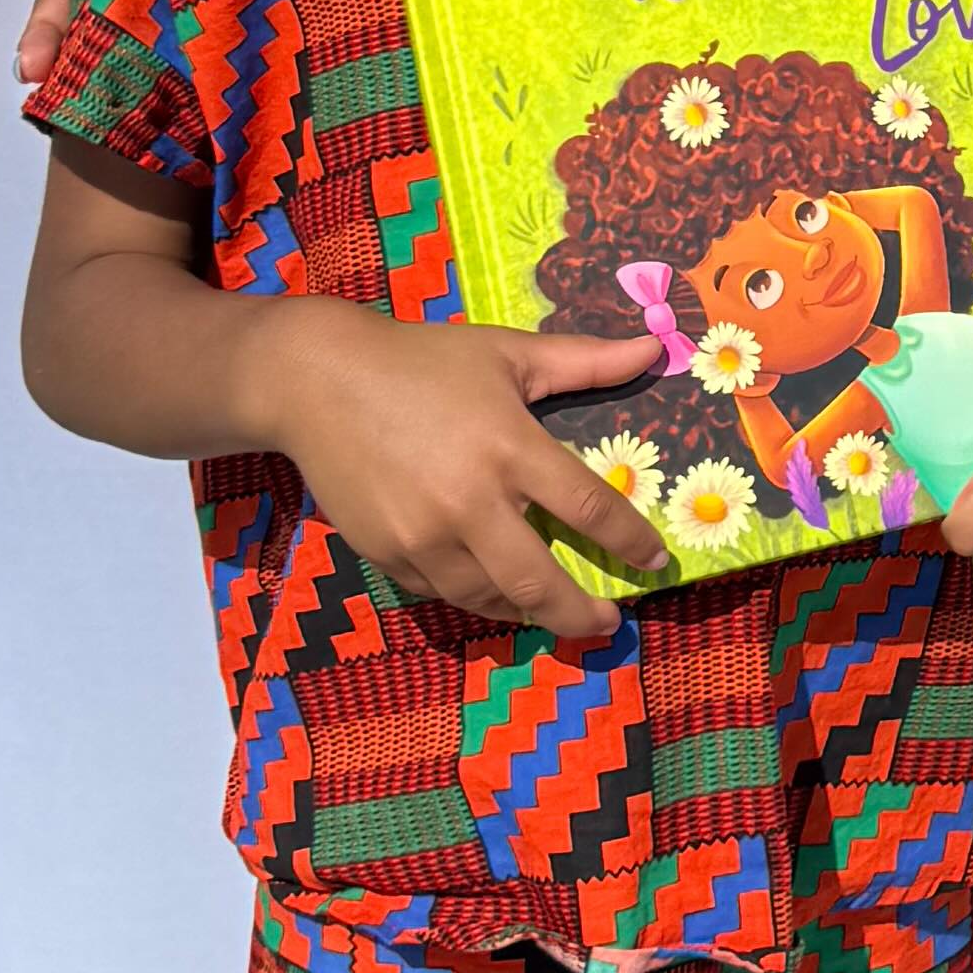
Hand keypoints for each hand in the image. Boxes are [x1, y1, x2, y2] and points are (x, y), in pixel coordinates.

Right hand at [245, 303, 668, 647]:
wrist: (316, 380)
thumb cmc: (421, 360)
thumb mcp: (506, 353)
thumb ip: (584, 361)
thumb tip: (652, 347)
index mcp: (510, 448)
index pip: (590, 509)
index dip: (630, 542)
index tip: (657, 562)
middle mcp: (470, 502)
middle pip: (539, 583)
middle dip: (581, 615)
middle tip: (608, 624)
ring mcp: (424, 535)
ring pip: (488, 598)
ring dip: (527, 611)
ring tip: (552, 611)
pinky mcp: (387, 552)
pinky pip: (442, 591)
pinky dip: (474, 595)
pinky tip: (494, 589)